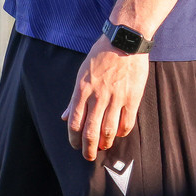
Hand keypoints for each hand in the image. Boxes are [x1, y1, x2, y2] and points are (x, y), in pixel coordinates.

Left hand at [62, 35, 148, 160]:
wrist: (125, 40)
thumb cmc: (101, 54)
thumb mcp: (82, 72)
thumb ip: (74, 97)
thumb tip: (64, 116)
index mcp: (82, 88)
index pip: (74, 122)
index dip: (73, 138)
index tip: (75, 145)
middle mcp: (98, 96)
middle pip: (90, 132)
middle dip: (88, 149)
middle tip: (88, 156)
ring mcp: (115, 97)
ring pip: (108, 131)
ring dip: (104, 144)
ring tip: (103, 147)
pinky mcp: (132, 98)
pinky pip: (126, 123)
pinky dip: (121, 133)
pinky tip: (118, 134)